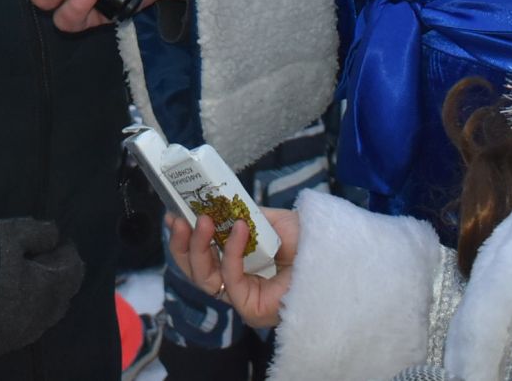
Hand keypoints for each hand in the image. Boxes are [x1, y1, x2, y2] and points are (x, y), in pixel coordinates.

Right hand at [0, 218, 83, 358]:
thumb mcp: (10, 233)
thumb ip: (38, 232)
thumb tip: (55, 235)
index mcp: (50, 289)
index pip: (73, 270)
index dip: (68, 252)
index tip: (61, 241)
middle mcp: (41, 317)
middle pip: (61, 296)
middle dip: (58, 276)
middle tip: (45, 259)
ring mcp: (20, 336)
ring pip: (42, 316)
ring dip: (41, 298)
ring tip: (27, 281)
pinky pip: (20, 329)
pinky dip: (21, 313)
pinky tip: (8, 303)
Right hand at [167, 207, 298, 330]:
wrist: (337, 252)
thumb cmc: (309, 239)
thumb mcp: (269, 219)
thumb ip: (243, 214)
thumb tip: (215, 202)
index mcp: (238, 263)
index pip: (201, 256)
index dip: (185, 236)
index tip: (175, 212)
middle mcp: (237, 282)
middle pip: (195, 271)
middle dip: (183, 244)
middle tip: (179, 217)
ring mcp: (243, 297)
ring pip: (205, 280)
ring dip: (200, 247)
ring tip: (204, 220)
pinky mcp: (252, 309)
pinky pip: (231, 282)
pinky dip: (231, 254)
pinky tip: (240, 229)